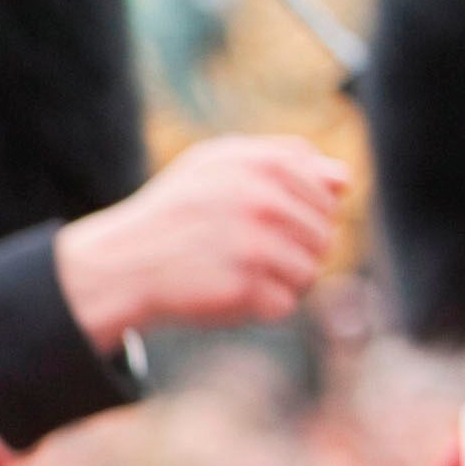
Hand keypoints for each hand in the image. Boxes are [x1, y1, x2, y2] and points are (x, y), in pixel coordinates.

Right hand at [50, 134, 343, 343]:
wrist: (120, 263)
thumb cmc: (175, 213)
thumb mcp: (217, 167)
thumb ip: (282, 159)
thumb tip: (344, 178)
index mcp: (260, 165)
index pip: (327, 193)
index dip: (303, 212)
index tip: (262, 220)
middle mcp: (260, 201)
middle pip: (324, 235)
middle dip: (294, 249)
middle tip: (246, 252)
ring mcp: (252, 246)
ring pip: (310, 272)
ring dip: (280, 280)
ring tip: (238, 273)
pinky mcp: (243, 288)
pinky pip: (285, 304)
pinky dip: (261, 306)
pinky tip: (228, 293)